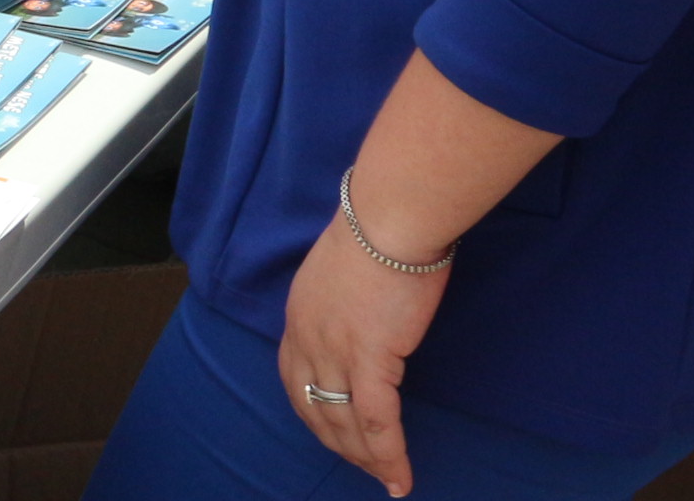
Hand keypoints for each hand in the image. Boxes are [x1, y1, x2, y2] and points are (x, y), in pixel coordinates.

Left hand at [279, 205, 447, 495]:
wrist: (388, 218)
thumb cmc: (376, 230)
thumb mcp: (341, 265)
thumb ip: (342, 294)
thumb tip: (362, 305)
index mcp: (299, 314)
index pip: (293, 377)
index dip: (312, 410)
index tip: (330, 430)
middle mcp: (307, 337)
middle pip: (314, 406)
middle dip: (337, 442)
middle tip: (361, 465)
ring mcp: (334, 351)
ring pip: (343, 422)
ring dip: (364, 457)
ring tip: (384, 480)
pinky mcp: (370, 359)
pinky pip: (377, 422)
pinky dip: (388, 454)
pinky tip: (399, 477)